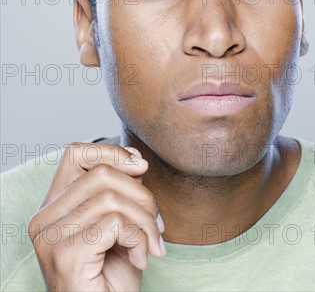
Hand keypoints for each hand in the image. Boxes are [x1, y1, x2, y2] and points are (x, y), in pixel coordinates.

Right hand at [28, 142, 165, 290]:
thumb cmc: (112, 277)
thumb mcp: (120, 224)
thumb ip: (121, 191)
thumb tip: (135, 159)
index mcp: (53, 206)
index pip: (75, 153)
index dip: (112, 152)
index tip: (141, 168)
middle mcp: (44, 218)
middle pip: (101, 172)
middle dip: (141, 193)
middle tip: (156, 223)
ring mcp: (50, 237)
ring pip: (111, 197)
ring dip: (145, 221)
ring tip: (152, 244)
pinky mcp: (65, 255)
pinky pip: (115, 223)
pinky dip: (139, 238)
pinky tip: (141, 259)